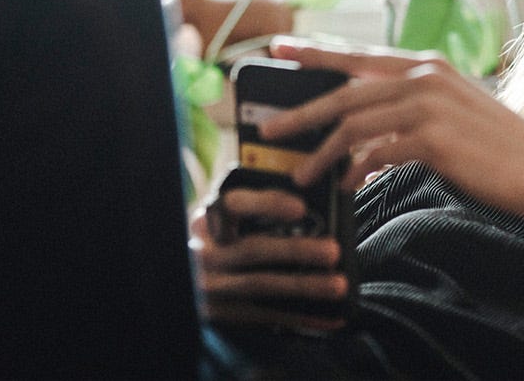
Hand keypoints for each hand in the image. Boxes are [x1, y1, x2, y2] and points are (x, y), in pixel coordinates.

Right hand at [192, 185, 347, 330]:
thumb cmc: (215, 242)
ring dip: (303, 286)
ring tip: (338, 284)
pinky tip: (330, 316)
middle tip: (333, 251)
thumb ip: (253, 210)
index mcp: (208, 220)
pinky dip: (301, 318)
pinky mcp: (221, 315)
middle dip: (296, 251)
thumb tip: (308, 208)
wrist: (185, 278)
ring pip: (261, 286)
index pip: (234, 205)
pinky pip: (266, 316)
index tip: (300, 208)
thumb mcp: (221, 221)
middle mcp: (206, 253)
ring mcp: (212, 287)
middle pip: (253, 250)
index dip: (267, 204)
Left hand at [263, 38, 523, 219]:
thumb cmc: (494, 149)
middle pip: (346, 93)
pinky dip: (355, 171)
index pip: (359, 56)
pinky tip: (347, 184)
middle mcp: (426, 78)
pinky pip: (376, 154)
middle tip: (267, 128)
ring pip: (354, 127)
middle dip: (301, 113)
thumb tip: (362, 126)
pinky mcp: (433, 140)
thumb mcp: (452, 112)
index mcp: (429, 65)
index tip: (278, 50)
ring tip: (301, 175)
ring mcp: (430, 107)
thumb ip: (410, 107)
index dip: (315, 54)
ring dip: (322, 154)